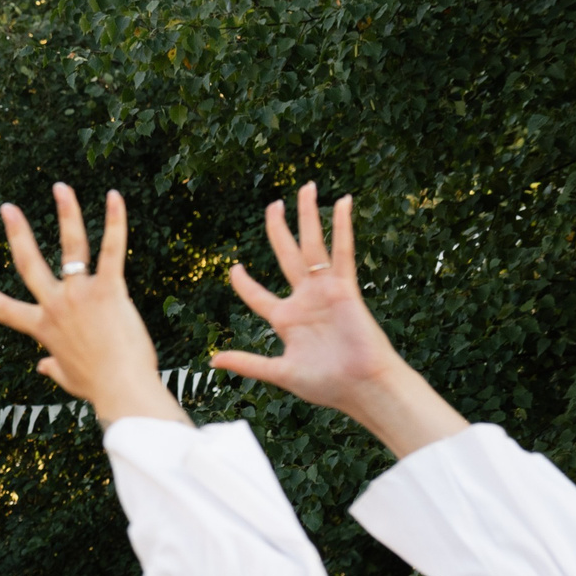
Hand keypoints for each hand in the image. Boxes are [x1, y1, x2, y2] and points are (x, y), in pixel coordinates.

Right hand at [0, 185, 185, 428]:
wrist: (121, 389)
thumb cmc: (98, 387)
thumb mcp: (69, 378)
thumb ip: (54, 368)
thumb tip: (43, 368)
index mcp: (42, 328)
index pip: (5, 311)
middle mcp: (55, 306)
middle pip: (29, 263)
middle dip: (17, 233)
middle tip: (8, 208)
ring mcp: (80, 295)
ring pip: (70, 246)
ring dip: (66, 213)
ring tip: (60, 188)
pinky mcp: (109, 290)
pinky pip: (111, 249)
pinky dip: (115, 221)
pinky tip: (115, 196)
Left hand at [210, 185, 466, 458]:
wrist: (362, 388)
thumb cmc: (327, 386)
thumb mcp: (279, 373)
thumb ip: (248, 363)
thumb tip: (213, 359)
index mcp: (286, 320)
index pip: (258, 295)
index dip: (244, 282)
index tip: (233, 267)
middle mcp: (304, 300)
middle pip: (286, 256)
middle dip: (278, 229)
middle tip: (273, 204)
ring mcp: (325, 292)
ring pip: (312, 246)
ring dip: (308, 217)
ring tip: (305, 188)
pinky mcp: (346, 289)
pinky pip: (342, 252)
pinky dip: (342, 228)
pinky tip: (341, 203)